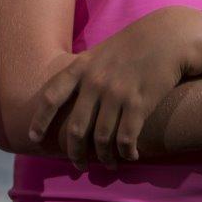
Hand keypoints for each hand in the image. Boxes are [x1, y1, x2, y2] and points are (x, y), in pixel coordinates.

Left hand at [29, 5, 201, 167]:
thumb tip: (70, 96)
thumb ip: (85, 72)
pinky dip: (126, 153)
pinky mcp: (139, 103)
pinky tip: (131, 156)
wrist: (168, 36)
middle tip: (78, 165)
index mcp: (82, 66)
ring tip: (109, 164)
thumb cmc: (134, 44)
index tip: (33, 138)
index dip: (40, 120)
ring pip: (101, 138)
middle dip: (75, 152)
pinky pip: (126, 139)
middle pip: (76, 128)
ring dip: (104, 157)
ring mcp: (116, 92)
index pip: (51, 96)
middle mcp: (95, 81)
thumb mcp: (101, 52)